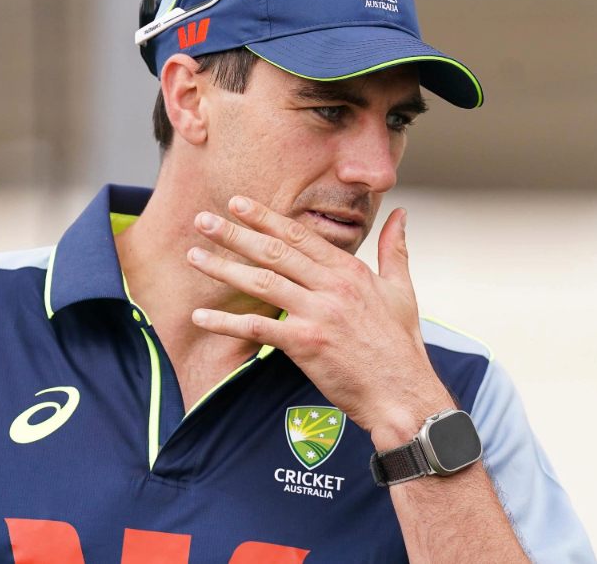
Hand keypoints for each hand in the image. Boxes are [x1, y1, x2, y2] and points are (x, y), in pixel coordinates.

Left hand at [187, 195, 455, 447]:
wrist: (402, 393)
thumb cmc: (400, 346)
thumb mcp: (402, 290)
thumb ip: (395, 248)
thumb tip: (400, 214)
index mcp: (350, 271)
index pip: (299, 235)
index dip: (265, 218)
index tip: (237, 204)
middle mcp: (332, 286)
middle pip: (274, 251)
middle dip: (234, 233)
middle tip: (202, 220)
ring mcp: (318, 314)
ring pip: (261, 282)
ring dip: (223, 268)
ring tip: (194, 256)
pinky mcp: (306, 344)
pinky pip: (258, 328)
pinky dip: (226, 322)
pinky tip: (200, 316)